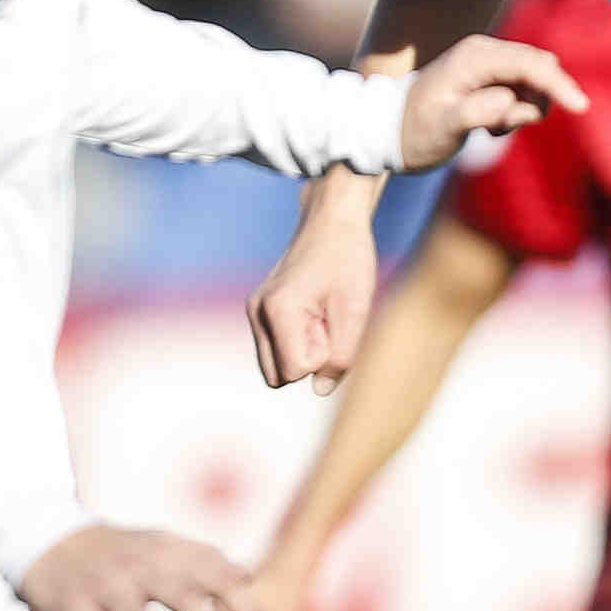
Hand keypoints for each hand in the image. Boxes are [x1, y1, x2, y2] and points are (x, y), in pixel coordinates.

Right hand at [20, 523, 269, 610]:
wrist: (47, 541)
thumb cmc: (115, 553)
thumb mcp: (157, 545)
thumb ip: (199, 559)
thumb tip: (246, 575)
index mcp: (163, 549)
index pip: (214, 574)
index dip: (244, 608)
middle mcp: (137, 565)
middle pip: (183, 595)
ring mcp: (105, 586)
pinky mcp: (76, 609)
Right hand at [249, 178, 383, 391]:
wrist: (334, 220)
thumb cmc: (348, 260)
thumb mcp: (355, 311)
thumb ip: (340, 357)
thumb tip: (320, 390)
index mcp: (277, 310)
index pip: (296, 371)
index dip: (323, 355)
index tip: (333, 321)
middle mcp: (257, 311)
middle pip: (279, 376)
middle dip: (308, 359)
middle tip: (327, 321)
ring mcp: (255, 309)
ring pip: (275, 365)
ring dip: (301, 351)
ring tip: (320, 316)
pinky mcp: (260, 308)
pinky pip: (276, 348)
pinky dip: (295, 341)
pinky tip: (312, 312)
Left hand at [397, 34, 586, 171]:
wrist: (390, 131)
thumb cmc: (414, 132)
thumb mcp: (442, 128)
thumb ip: (475, 113)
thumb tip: (510, 101)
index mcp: (474, 58)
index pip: (530, 64)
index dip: (558, 85)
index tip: (580, 108)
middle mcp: (484, 51)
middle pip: (539, 67)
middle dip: (538, 101)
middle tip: (498, 132)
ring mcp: (488, 61)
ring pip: (535, 80)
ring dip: (525, 110)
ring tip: (489, 131)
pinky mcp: (491, 75)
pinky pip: (524, 91)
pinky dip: (517, 112)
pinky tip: (489, 128)